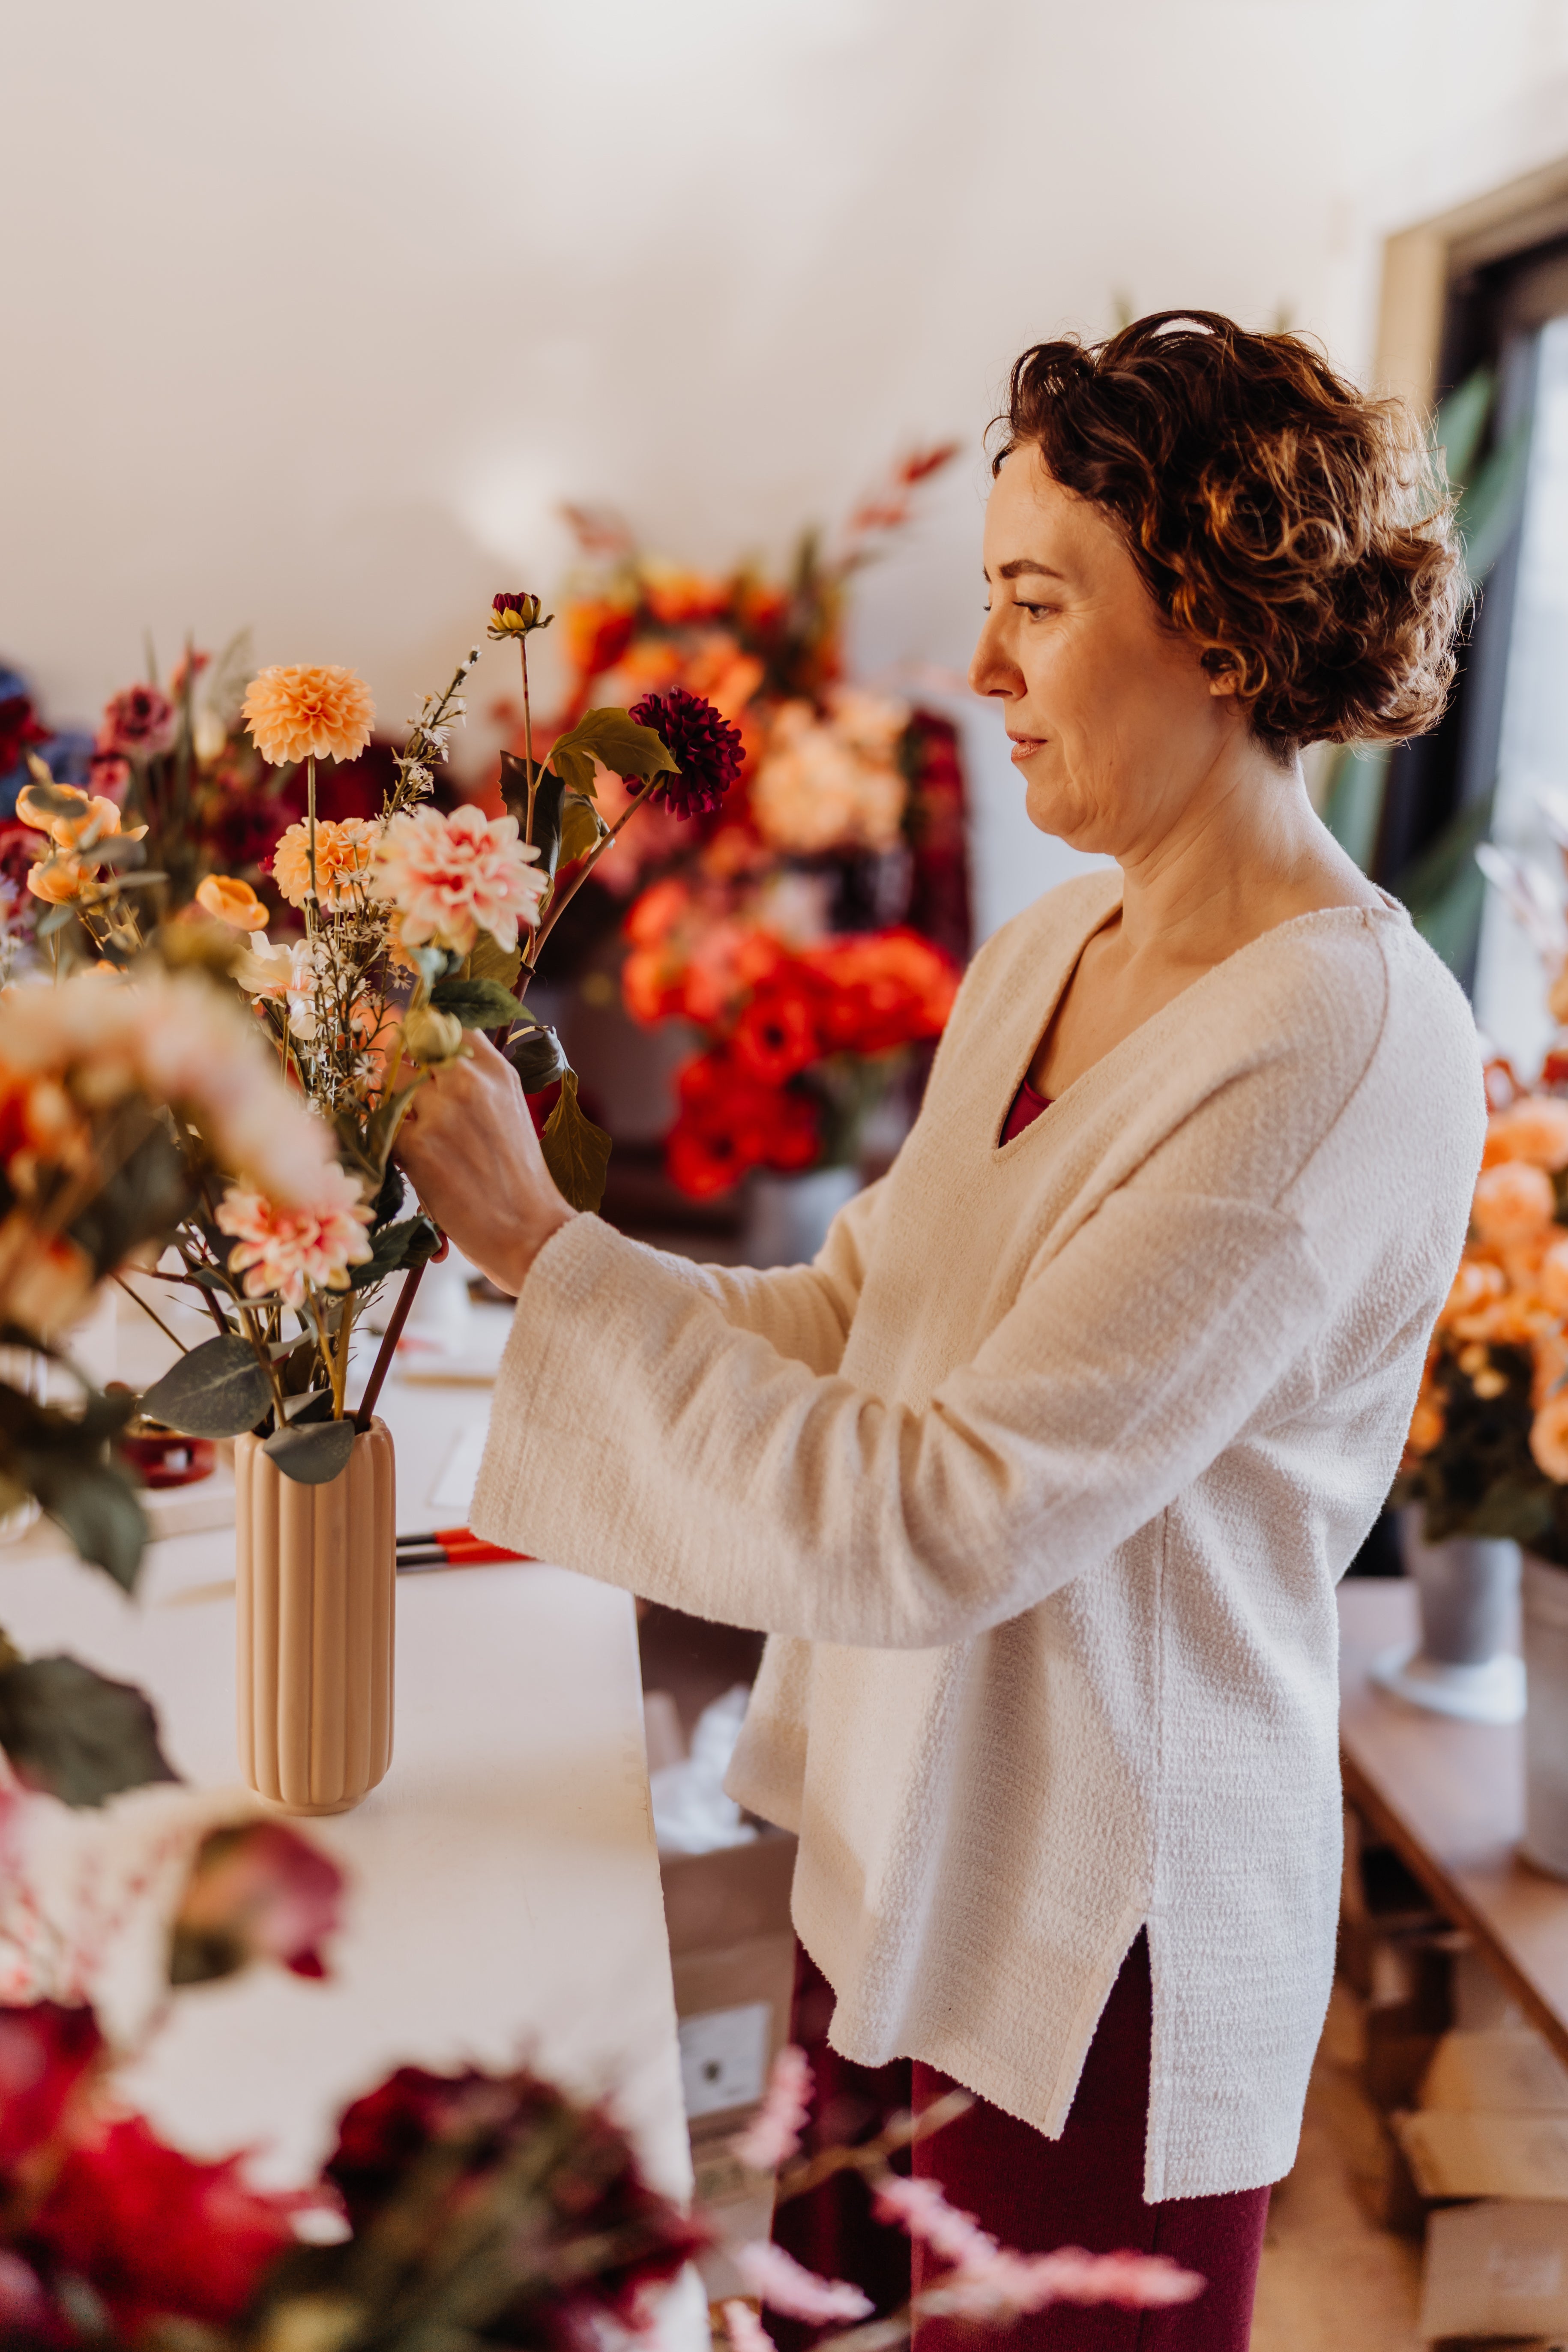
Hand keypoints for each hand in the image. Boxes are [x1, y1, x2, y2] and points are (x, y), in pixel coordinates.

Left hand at [396, 1032, 572, 1297]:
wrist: (531, 1232)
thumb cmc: (520, 1181)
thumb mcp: (509, 1113)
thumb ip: (476, 1082)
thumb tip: (429, 1062)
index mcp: (496, 1070)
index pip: (444, 1023)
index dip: (417, 1032)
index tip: (407, 1046)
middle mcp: (469, 1081)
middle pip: (407, 1051)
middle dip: (396, 1072)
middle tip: (401, 1101)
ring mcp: (442, 1111)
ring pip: (389, 1089)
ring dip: (391, 1111)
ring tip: (414, 1140)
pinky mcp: (418, 1147)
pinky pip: (382, 1129)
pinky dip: (388, 1144)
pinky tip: (410, 1164)